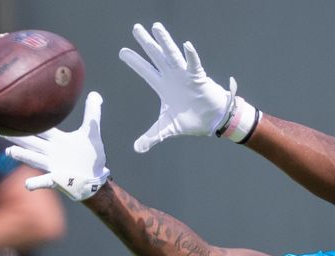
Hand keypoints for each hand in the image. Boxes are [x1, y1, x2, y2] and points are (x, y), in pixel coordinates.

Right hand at [3, 92, 109, 201]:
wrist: (95, 179)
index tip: (16, 112)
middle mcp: (51, 152)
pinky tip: (27, 184)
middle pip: (32, 143)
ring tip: (9, 151)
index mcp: (58, 140)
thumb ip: (92, 114)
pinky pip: (45, 181)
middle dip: (18, 137)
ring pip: (35, 159)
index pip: (42, 129)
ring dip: (23, 156)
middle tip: (0, 129)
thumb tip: (95, 94)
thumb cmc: (91, 157)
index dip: (30, 122)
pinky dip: (36, 183)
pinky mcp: (58, 180)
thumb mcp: (92, 134)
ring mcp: (53, 166)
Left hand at [118, 21, 252, 151]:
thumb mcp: (167, 129)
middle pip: (156, 56)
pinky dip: (191, 56)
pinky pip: (194, 65)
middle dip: (146, 43)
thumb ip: (151, 136)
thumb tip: (137, 149)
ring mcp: (185, 75)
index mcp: (163, 86)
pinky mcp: (199, 78)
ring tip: (156, 27)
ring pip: (172, 55)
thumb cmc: (191, 120)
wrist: (213, 121)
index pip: (146, 71)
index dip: (134, 62)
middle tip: (136, 29)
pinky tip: (186, 45)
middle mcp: (172, 77)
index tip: (122, 51)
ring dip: (165, 42)